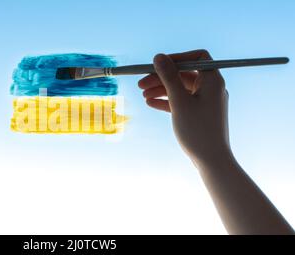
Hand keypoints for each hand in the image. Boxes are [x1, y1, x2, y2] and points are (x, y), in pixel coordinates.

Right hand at [138, 50, 230, 165]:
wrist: (211, 159)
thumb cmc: (198, 130)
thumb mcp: (179, 101)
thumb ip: (168, 77)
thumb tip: (158, 56)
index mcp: (212, 80)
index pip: (196, 57)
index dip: (176, 58)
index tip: (158, 64)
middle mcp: (211, 88)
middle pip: (183, 74)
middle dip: (162, 77)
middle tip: (141, 83)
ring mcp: (205, 101)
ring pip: (180, 88)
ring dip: (161, 89)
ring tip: (143, 95)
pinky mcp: (199, 113)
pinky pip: (181, 101)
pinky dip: (167, 100)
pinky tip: (151, 103)